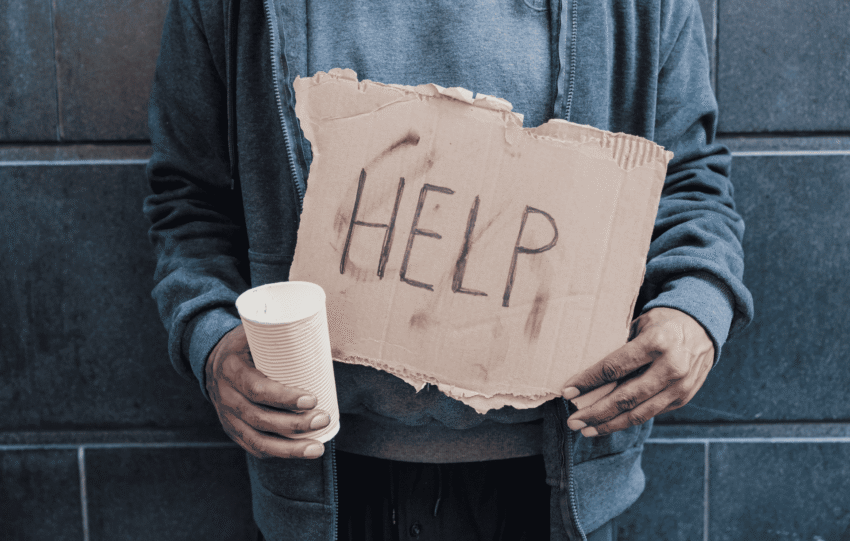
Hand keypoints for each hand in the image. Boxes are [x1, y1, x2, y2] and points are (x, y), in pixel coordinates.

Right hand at [205, 325, 330, 458]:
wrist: (212, 361)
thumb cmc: (245, 344)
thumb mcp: (254, 331)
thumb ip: (280, 329)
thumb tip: (320, 326)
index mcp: (231, 369)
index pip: (257, 389)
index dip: (284, 397)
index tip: (312, 398)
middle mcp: (226, 397)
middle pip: (260, 418)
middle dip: (295, 424)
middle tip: (323, 418)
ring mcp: (227, 417)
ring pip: (257, 441)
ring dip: (290, 448)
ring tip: (318, 448)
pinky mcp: (232, 430)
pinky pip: (254, 447)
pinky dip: (277, 452)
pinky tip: (299, 452)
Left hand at [561, 307, 713, 436]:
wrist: (704, 325)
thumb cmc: (663, 322)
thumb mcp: (640, 324)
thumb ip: (619, 346)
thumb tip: (587, 372)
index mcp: (656, 343)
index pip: (614, 367)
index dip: (588, 381)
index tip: (567, 391)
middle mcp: (671, 368)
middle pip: (625, 398)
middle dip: (595, 413)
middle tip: (573, 421)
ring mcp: (680, 387)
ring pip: (639, 414)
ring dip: (610, 424)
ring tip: (587, 429)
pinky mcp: (683, 398)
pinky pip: (651, 414)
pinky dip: (628, 420)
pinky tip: (610, 423)